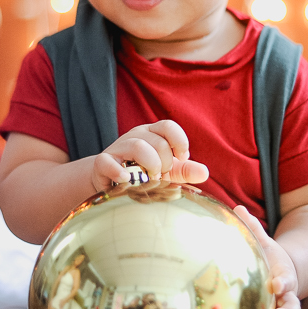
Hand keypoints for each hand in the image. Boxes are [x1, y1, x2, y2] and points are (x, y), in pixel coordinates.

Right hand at [90, 120, 208, 191]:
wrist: (111, 182)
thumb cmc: (143, 173)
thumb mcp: (166, 171)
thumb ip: (185, 171)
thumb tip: (204, 172)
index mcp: (152, 134)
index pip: (169, 126)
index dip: (179, 141)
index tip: (182, 158)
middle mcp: (136, 136)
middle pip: (158, 142)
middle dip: (165, 163)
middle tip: (161, 176)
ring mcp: (118, 148)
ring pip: (138, 146)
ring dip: (150, 165)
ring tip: (149, 179)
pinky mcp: (102, 162)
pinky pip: (108, 162)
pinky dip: (118, 171)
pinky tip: (126, 180)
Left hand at [234, 205, 300, 308]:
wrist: (284, 276)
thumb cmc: (270, 260)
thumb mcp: (263, 243)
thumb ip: (252, 228)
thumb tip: (237, 208)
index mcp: (284, 276)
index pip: (286, 279)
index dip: (283, 282)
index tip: (276, 284)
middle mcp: (288, 298)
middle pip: (292, 308)